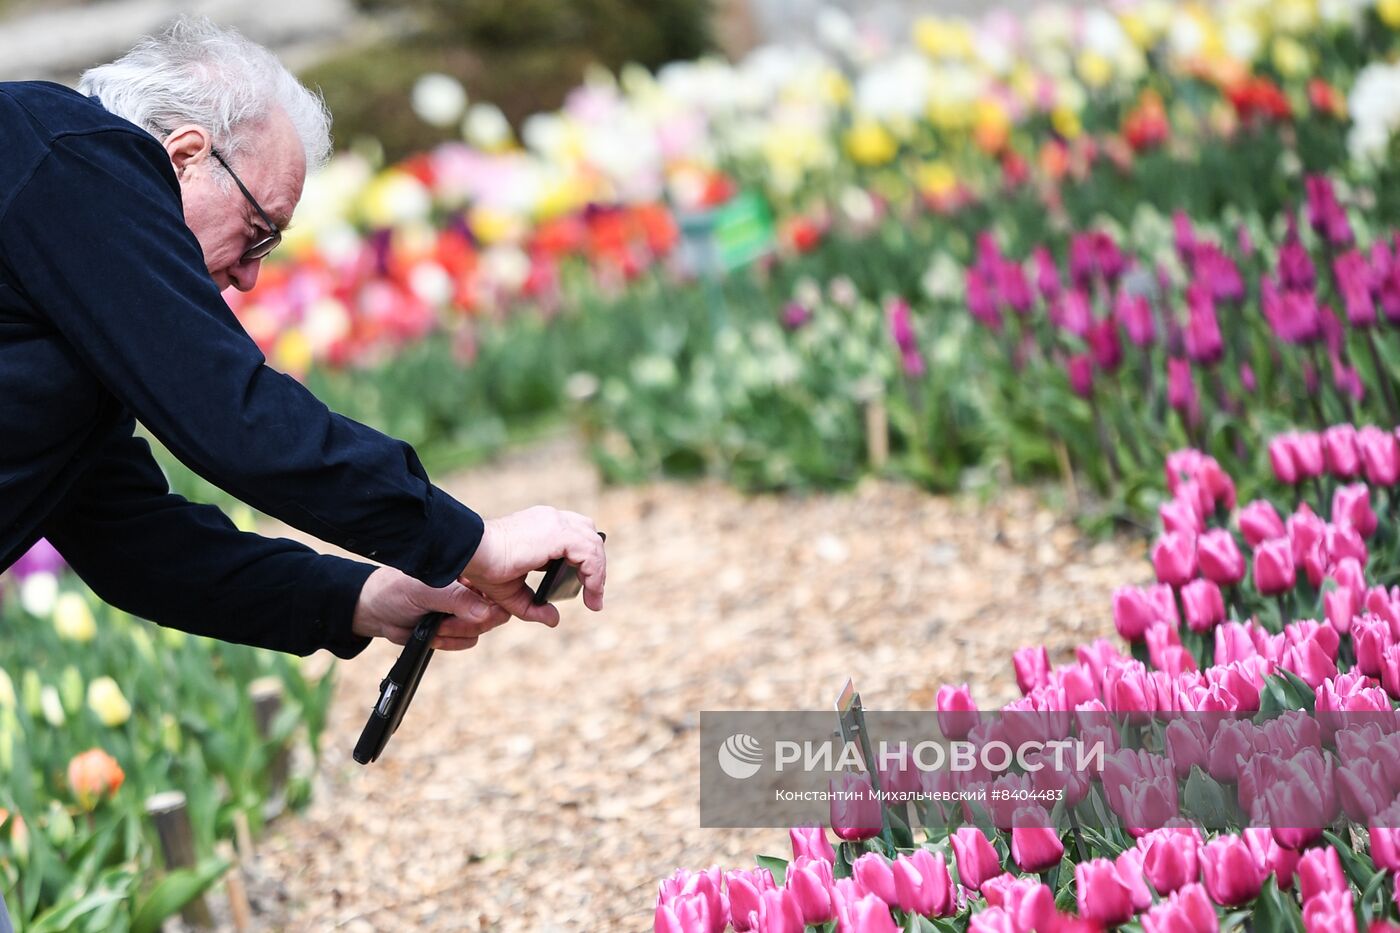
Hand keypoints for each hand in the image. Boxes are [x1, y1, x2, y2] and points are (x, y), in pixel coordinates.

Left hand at [351, 566, 510, 649]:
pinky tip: (433, 635)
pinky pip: (468, 641)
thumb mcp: (426, 591)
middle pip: (493, 613)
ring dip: (455, 633)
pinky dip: (450, 642)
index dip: (492, 603)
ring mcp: (463, 610)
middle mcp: (469, 589)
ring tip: (434, 626)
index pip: (496, 587)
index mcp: (467, 571)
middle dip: (467, 623)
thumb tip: (486, 612)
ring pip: (479, 630)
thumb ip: (457, 600)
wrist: (374, 612)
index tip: (476, 612)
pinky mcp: (456, 629)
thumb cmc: (395, 590)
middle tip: (445, 621)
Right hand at [459, 506, 606, 625]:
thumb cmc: (485, 568)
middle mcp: (550, 520)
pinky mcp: (559, 533)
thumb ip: (534, 606)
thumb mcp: (513, 593)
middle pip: (588, 535)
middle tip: (593, 593)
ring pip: (593, 543)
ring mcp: (555, 523)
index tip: (587, 586)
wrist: (472, 553)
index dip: (585, 559)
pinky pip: (589, 552)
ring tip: (594, 599)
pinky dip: (594, 573)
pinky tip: (590, 592)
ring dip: (598, 572)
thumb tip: (554, 620)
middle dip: (596, 563)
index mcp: (541, 526)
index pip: (575, 535)